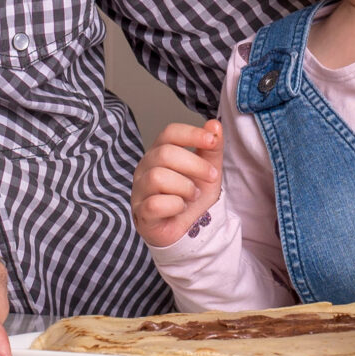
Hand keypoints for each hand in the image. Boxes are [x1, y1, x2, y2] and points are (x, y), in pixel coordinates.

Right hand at [131, 119, 223, 247]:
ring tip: (192, 196)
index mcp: (160, 152)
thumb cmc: (193, 196)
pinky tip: (180, 208)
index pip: (170, 133)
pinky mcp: (141, 213)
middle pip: (165, 153)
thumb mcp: (209, 169)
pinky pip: (155, 204)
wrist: (189, 230)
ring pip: (158, 177)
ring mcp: (140, 190)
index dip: (192, 134)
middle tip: (211, 178)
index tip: (212, 141)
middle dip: (195, 165)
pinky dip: (175, 206)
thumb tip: (214, 125)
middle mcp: (145, 167)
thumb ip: (211, 148)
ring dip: (185, 188)